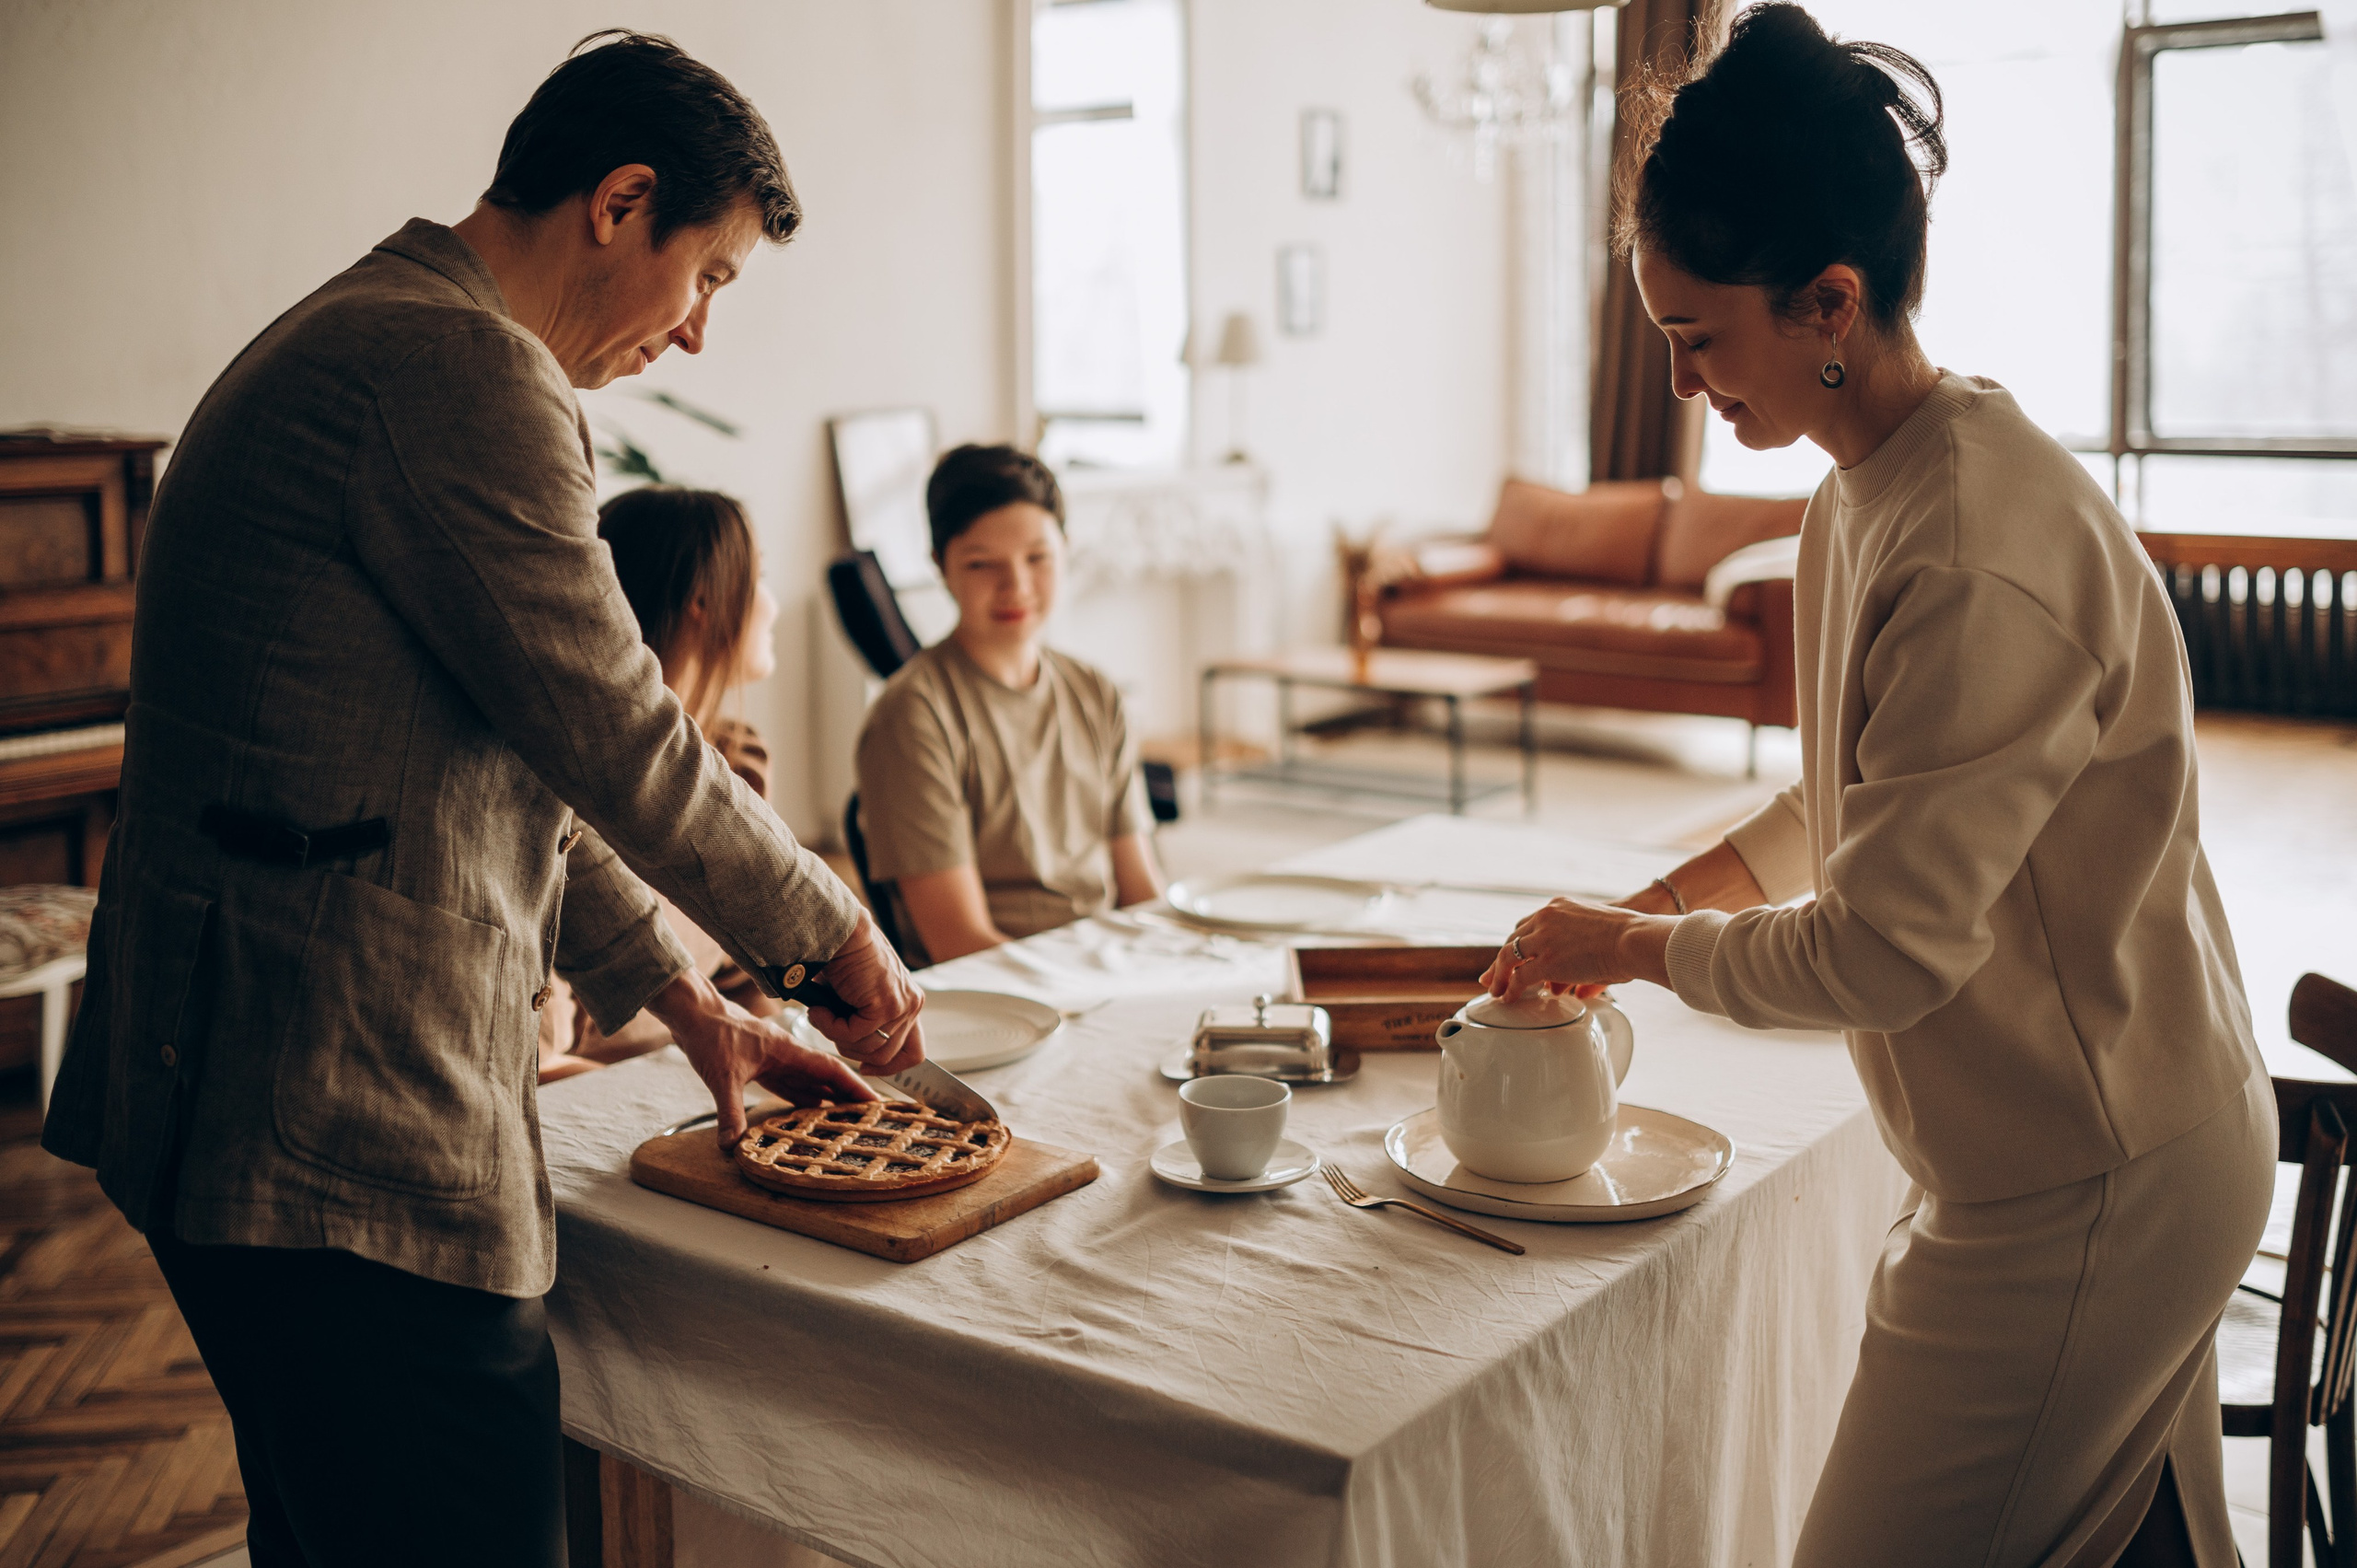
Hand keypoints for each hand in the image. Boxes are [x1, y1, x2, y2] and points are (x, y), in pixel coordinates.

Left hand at [646, 969, 878, 1151]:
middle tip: (869, 1119)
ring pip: (808, 1082)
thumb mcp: (722, 1076)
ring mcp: (774, 1059)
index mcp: (788, 1051)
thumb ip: (730, 1111)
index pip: (831, 1069)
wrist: (692, 1014)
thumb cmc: (711, 1034)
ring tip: (844, 1121)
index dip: (855, 1086)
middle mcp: (787, 1055)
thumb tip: (731, 1145)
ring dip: (826, 1099)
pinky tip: (805, 1114)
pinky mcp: (760, 1064)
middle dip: (847, 1096)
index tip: (875, 1103)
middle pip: (825, 1077)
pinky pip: (788, 1085)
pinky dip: (800, 1100)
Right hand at [803, 914, 925, 1075]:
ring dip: (837, 1036)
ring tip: (822, 1012)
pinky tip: (820, 1008)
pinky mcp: (885, 1005)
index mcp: (908, 1003)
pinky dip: (830, 1026)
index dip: (890, 1068)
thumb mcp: (859, 996)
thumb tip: (854, 1050)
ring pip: (868, 1049)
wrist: (840, 931)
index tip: (867, 1070)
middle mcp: (912, 1006)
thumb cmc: (843, 957)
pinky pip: (854, 1035)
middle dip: (851, 1049)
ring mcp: (902, 1006)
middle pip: (885, 1056)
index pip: (914, 1053)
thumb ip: (864, 1021)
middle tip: (830, 1026)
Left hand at [1480, 897, 1676, 999]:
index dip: (1518, 943)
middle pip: (1513, 939)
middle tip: (1493, 975)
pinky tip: (1508, 997)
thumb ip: (1585, 958)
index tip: (1511, 956)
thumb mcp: (1600, 937)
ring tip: (1495, 989)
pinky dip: (1510, 988)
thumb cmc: (1629, 938)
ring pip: (1509, 956)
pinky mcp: (1546, 961)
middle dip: (1502, 960)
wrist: (1633, 938)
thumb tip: (1582, 991)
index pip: (1528, 924)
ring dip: (1499, 975)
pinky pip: (1519, 977)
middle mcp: (1546, 918)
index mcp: (1558, 907)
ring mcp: (1544, 939)